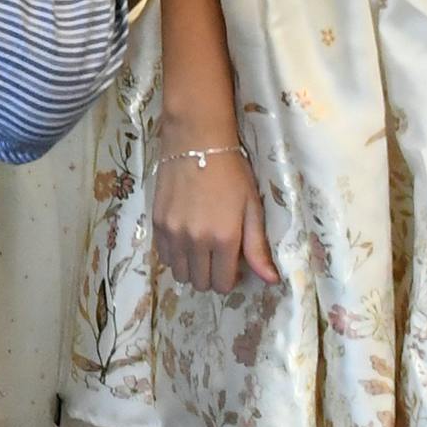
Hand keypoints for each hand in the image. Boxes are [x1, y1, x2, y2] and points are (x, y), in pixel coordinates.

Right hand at [153, 143, 278, 293]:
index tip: (233, 263)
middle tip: (218, 254)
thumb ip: (257, 247)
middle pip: (200, 283)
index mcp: (224, 239)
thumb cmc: (232, 172)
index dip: (230, 278)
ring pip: (179, 274)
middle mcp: (195, 241)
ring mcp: (172, 234)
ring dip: (191, 268)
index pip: (222, 284)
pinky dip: (175, 255)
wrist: (196, 142)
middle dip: (211, 275)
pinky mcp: (156, 224)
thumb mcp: (251, 207)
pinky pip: (163, 257)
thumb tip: (271, 281)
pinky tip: (185, 238)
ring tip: (201, 248)